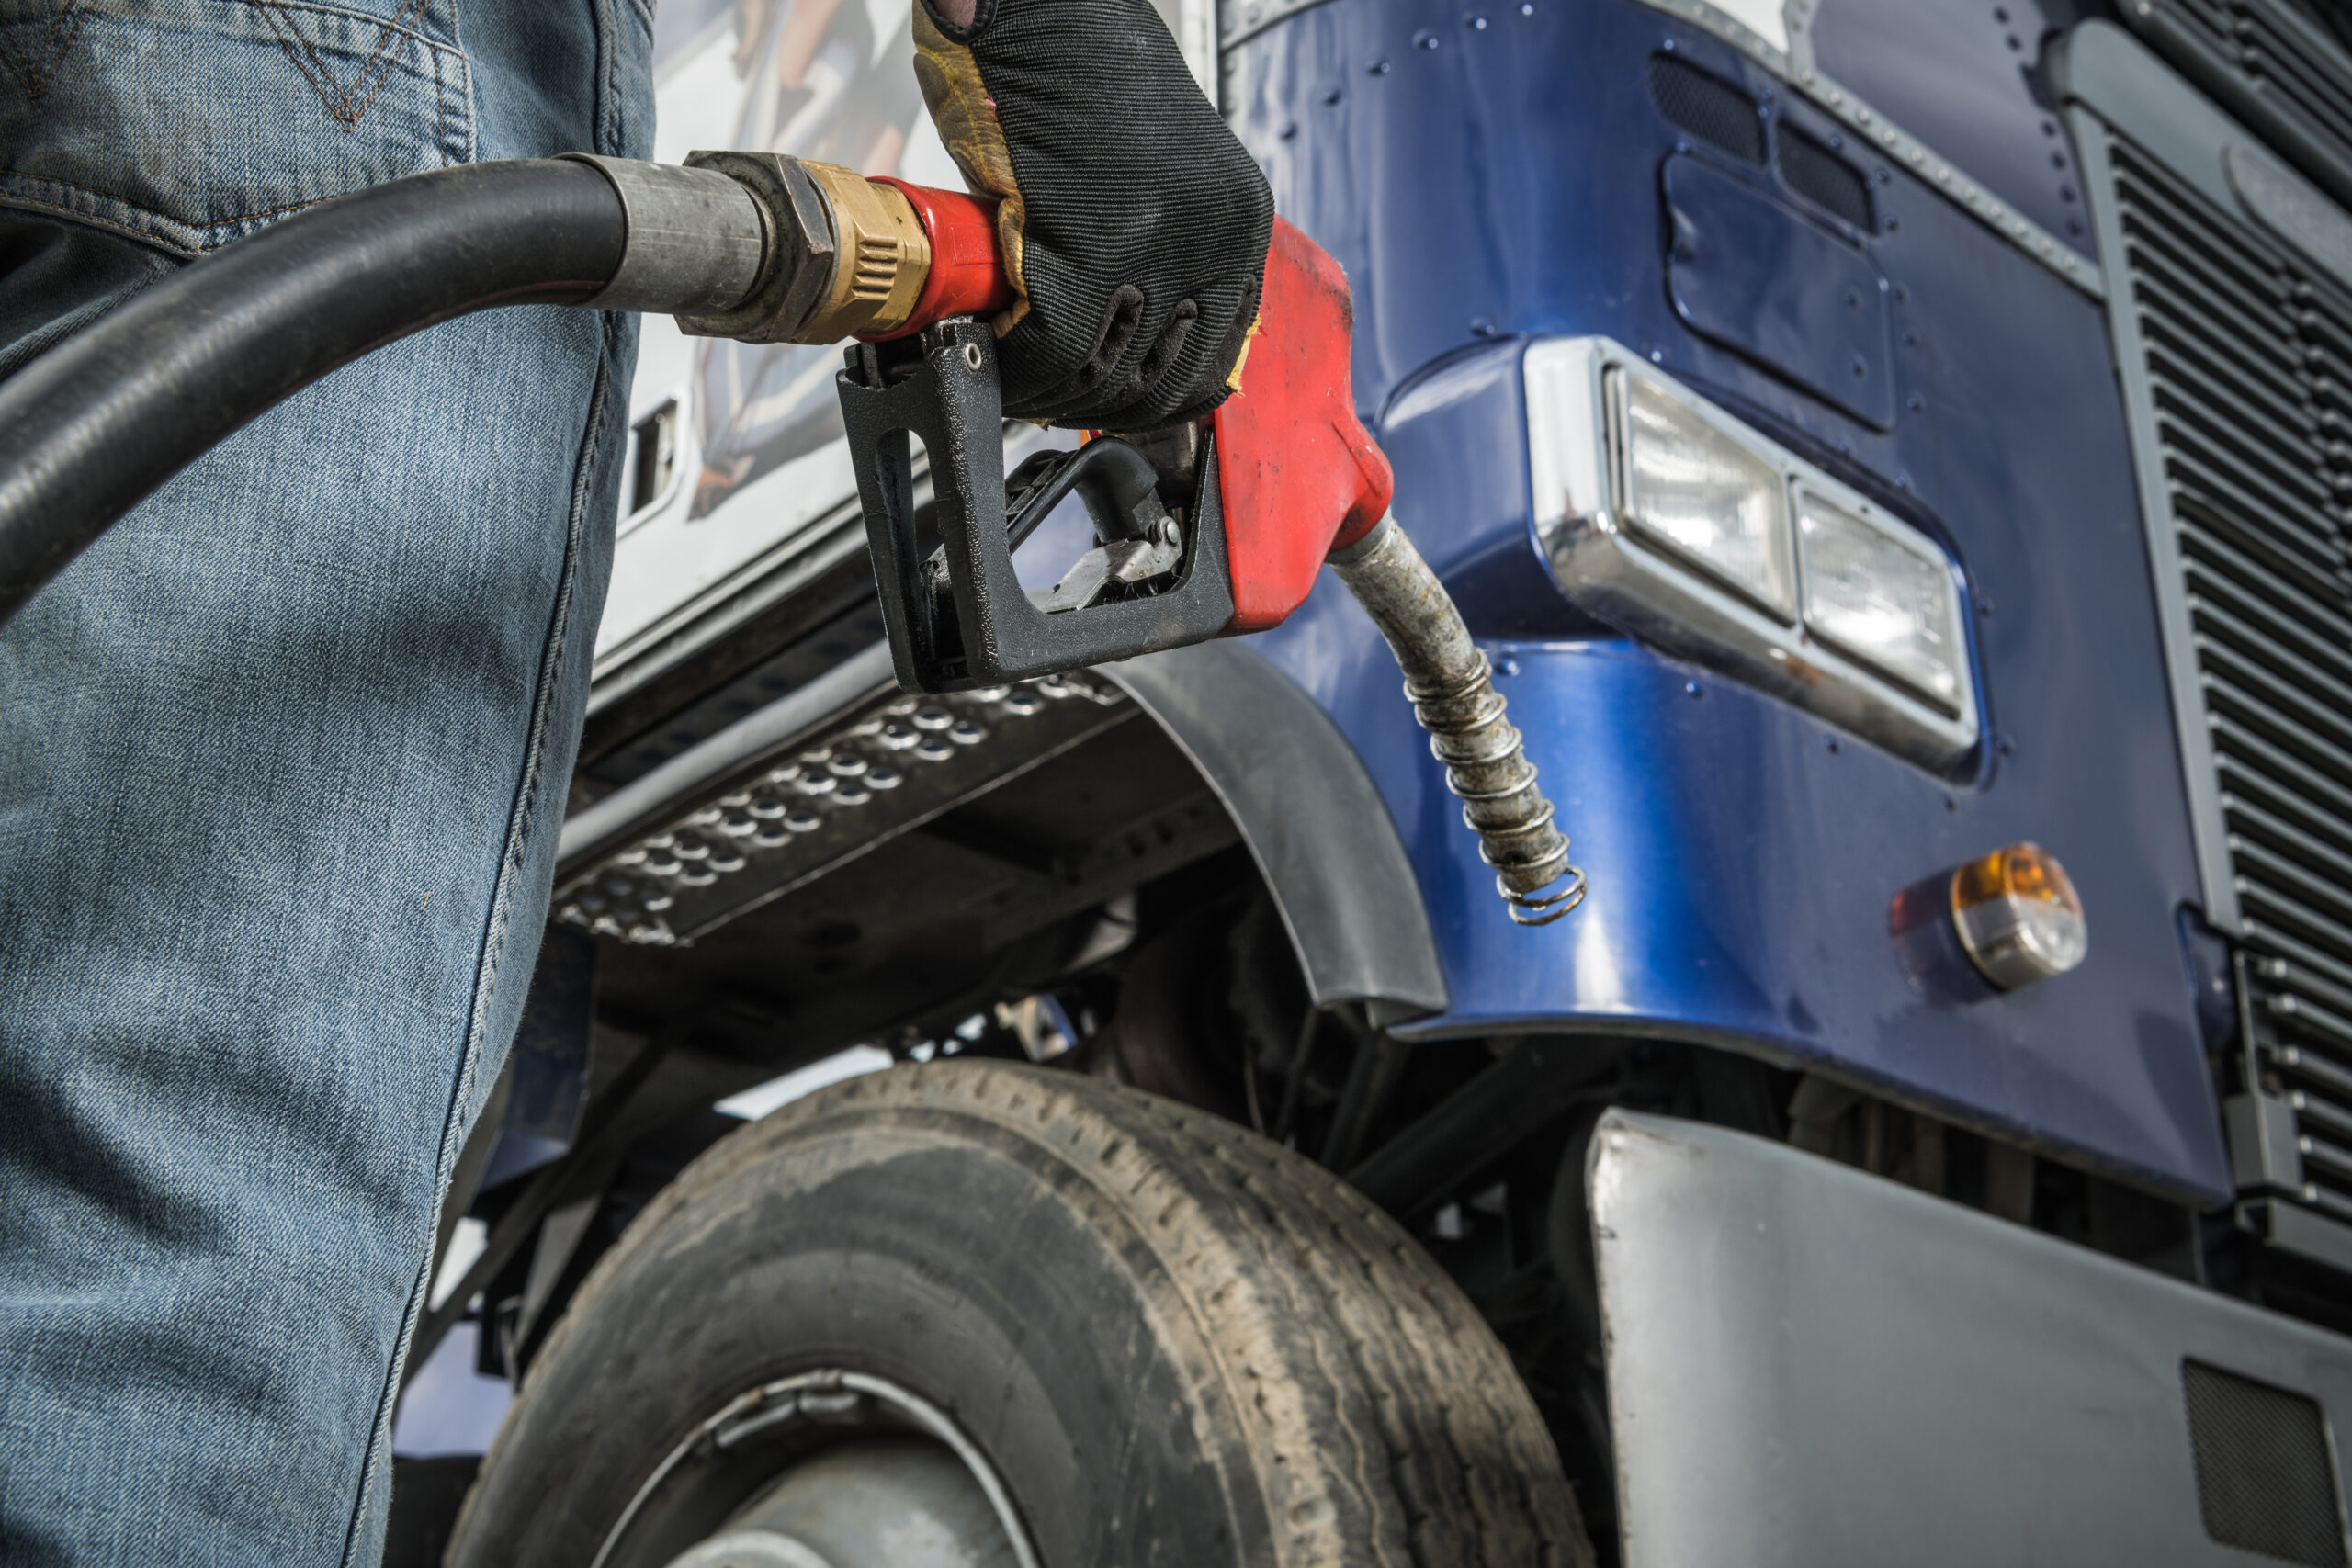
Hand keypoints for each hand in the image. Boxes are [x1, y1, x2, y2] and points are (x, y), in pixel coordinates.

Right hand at [912, 0, 1273, 429]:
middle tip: (1043, 396)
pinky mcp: (1092, 241)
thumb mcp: (1155, 171)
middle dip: (1093, 403)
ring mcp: (1158, 241)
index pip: (1215, 358)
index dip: (1153, 400)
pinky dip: (1015, 363)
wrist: (1037, 2)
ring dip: (1048, 388)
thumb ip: (1159, 246)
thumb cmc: (1078, 72)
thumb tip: (1126, 334)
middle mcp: (1214, 233)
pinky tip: (991, 347)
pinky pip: (1051, 346)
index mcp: (1239, 220)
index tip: (1108, 404)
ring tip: (1011, 371)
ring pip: (1102, 374)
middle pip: (1158, 379)